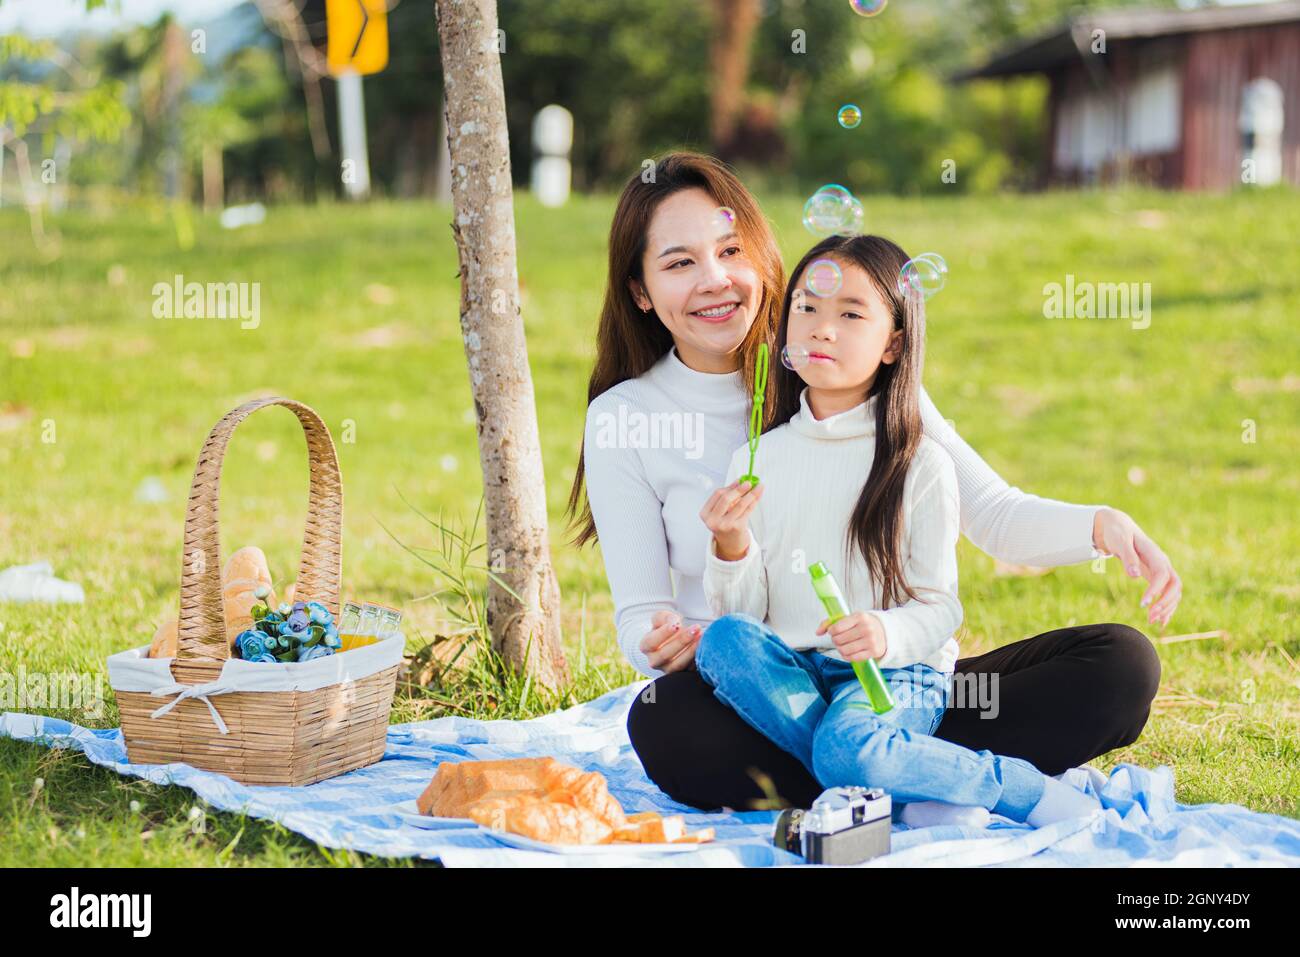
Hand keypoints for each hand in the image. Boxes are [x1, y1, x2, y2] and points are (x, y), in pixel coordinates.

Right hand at [639, 609, 701, 673]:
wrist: (674, 639)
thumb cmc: (665, 626)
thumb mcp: (662, 618)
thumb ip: (666, 618)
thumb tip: (675, 623)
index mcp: (645, 647)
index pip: (651, 642)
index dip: (664, 634)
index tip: (677, 625)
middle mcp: (654, 661)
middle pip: (665, 654)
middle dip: (682, 640)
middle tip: (695, 628)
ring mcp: (667, 669)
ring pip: (678, 664)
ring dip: (691, 650)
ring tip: (701, 636)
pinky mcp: (681, 673)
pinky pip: (689, 669)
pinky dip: (697, 657)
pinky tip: (704, 645)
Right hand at [699, 479, 763, 560]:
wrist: (730, 544)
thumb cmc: (725, 524)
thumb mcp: (720, 512)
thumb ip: (728, 497)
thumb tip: (740, 481)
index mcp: (705, 514)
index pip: (717, 495)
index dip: (730, 486)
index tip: (739, 480)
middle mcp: (713, 520)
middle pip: (726, 498)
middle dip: (739, 489)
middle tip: (749, 482)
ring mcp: (725, 525)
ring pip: (740, 504)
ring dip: (750, 494)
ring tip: (758, 487)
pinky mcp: (737, 528)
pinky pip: (747, 511)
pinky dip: (754, 501)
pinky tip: (757, 496)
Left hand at [816, 612, 886, 662]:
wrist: (885, 631)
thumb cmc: (863, 624)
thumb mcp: (850, 618)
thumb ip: (831, 622)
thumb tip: (817, 632)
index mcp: (860, 617)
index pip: (837, 628)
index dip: (831, 631)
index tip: (833, 631)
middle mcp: (866, 628)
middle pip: (839, 640)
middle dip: (835, 641)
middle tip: (838, 639)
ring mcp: (871, 641)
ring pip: (844, 650)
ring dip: (840, 649)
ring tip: (843, 645)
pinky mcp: (873, 652)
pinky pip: (852, 658)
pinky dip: (846, 656)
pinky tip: (848, 652)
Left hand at [1092, 507, 1181, 627]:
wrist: (1119, 527)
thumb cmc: (1117, 533)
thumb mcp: (1119, 541)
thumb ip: (1127, 557)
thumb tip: (1135, 575)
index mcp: (1154, 553)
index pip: (1162, 574)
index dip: (1156, 590)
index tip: (1143, 604)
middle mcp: (1163, 562)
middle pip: (1175, 585)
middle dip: (1166, 603)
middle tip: (1150, 617)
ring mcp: (1162, 569)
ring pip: (1174, 592)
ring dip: (1166, 608)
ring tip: (1151, 622)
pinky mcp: (1157, 576)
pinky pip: (1168, 593)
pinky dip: (1166, 607)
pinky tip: (1160, 622)